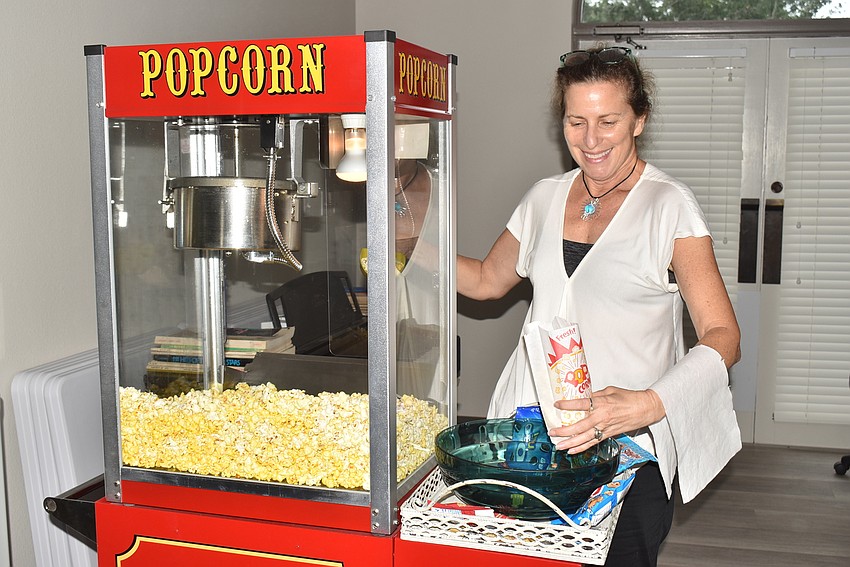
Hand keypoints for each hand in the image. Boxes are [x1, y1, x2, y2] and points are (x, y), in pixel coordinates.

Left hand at [548, 386, 664, 453]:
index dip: (567, 405)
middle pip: (579, 426)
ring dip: (570, 443)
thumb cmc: (629, 398)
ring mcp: (605, 428)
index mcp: (602, 403)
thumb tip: (581, 396)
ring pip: (584, 438)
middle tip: (552, 431)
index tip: (557, 405)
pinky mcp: (608, 435)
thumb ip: (594, 395)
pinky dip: (582, 448)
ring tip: (558, 445)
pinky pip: (593, 443)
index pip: (581, 404)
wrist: (645, 409)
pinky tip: (572, 450)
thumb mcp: (609, 391)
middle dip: (564, 430)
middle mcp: (602, 417)